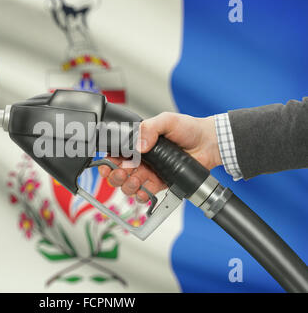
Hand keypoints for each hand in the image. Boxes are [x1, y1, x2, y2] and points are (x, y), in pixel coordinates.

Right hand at [98, 112, 221, 201]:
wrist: (209, 143)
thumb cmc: (189, 129)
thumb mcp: (166, 121)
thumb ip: (149, 128)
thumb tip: (138, 145)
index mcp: (138, 143)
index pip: (116, 154)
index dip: (108, 160)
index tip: (108, 164)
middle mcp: (141, 159)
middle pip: (118, 172)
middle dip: (115, 176)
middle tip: (121, 173)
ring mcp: (149, 172)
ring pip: (128, 185)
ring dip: (127, 186)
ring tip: (135, 180)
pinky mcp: (160, 184)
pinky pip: (145, 194)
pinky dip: (141, 196)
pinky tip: (143, 192)